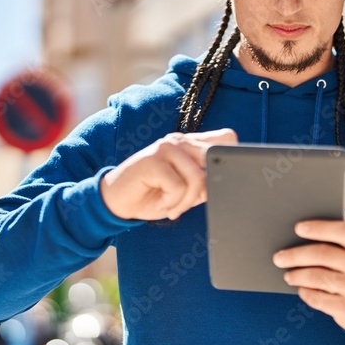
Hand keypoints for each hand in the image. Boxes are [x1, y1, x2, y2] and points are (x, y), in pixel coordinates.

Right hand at [99, 128, 237, 221]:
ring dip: (186, 202)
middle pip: (215, 162)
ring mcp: (166, 147)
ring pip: (198, 178)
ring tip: (173, 207)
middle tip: (188, 203)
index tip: (214, 185)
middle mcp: (180, 140)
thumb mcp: (185, 191)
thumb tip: (224, 183)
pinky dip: (172, 203)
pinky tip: (162, 204)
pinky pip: (179, 187)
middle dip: (206, 191)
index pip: (227, 138)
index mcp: (190, 143)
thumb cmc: (152, 195)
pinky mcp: (154, 160)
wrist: (116, 201)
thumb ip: (204, 183)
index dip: (228, 160)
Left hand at [273, 210, 344, 333]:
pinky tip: (302, 289)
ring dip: (297, 275)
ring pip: (318, 277)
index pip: (342, 231)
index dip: (318, 228)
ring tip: (288, 275)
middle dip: (296, 255)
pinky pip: (319, 299)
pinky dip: (306, 293)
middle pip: (323, 254)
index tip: (297, 228)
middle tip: (279, 257)